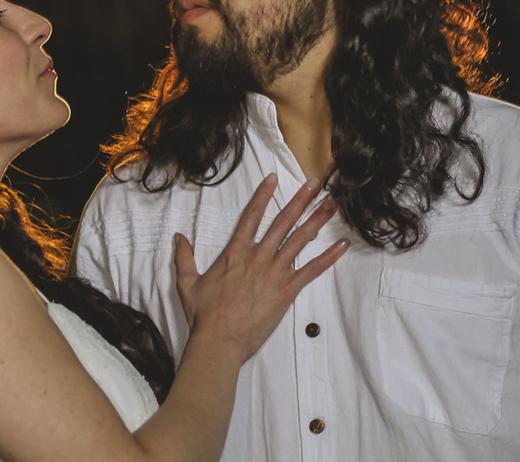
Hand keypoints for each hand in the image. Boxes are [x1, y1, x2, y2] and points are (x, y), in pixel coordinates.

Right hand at [174, 174, 348, 361]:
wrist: (219, 340)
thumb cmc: (204, 314)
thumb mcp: (188, 283)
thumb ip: (184, 258)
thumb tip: (178, 238)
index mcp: (235, 252)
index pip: (251, 215)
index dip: (263, 195)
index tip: (274, 178)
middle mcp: (257, 257)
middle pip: (282, 222)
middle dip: (300, 200)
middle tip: (316, 184)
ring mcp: (274, 273)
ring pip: (299, 240)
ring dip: (317, 221)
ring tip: (332, 205)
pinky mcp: (286, 291)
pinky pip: (311, 271)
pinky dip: (328, 258)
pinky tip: (341, 246)